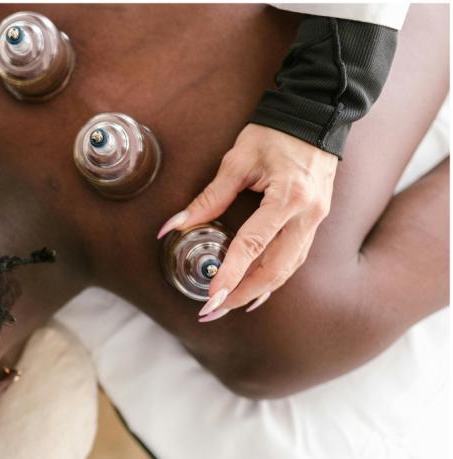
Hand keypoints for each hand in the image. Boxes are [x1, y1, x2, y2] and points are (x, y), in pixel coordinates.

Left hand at [157, 123, 337, 321]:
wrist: (315, 115)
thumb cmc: (274, 134)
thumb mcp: (237, 160)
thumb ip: (208, 198)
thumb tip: (175, 225)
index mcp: (288, 196)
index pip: (253, 244)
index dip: (231, 273)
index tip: (211, 295)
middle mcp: (307, 214)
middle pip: (275, 267)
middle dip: (242, 293)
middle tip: (213, 310)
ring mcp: (316, 220)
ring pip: (288, 268)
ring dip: (258, 291)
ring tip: (228, 306)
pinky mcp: (316, 221)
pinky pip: (296, 258)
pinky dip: (274, 278)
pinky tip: (256, 293)